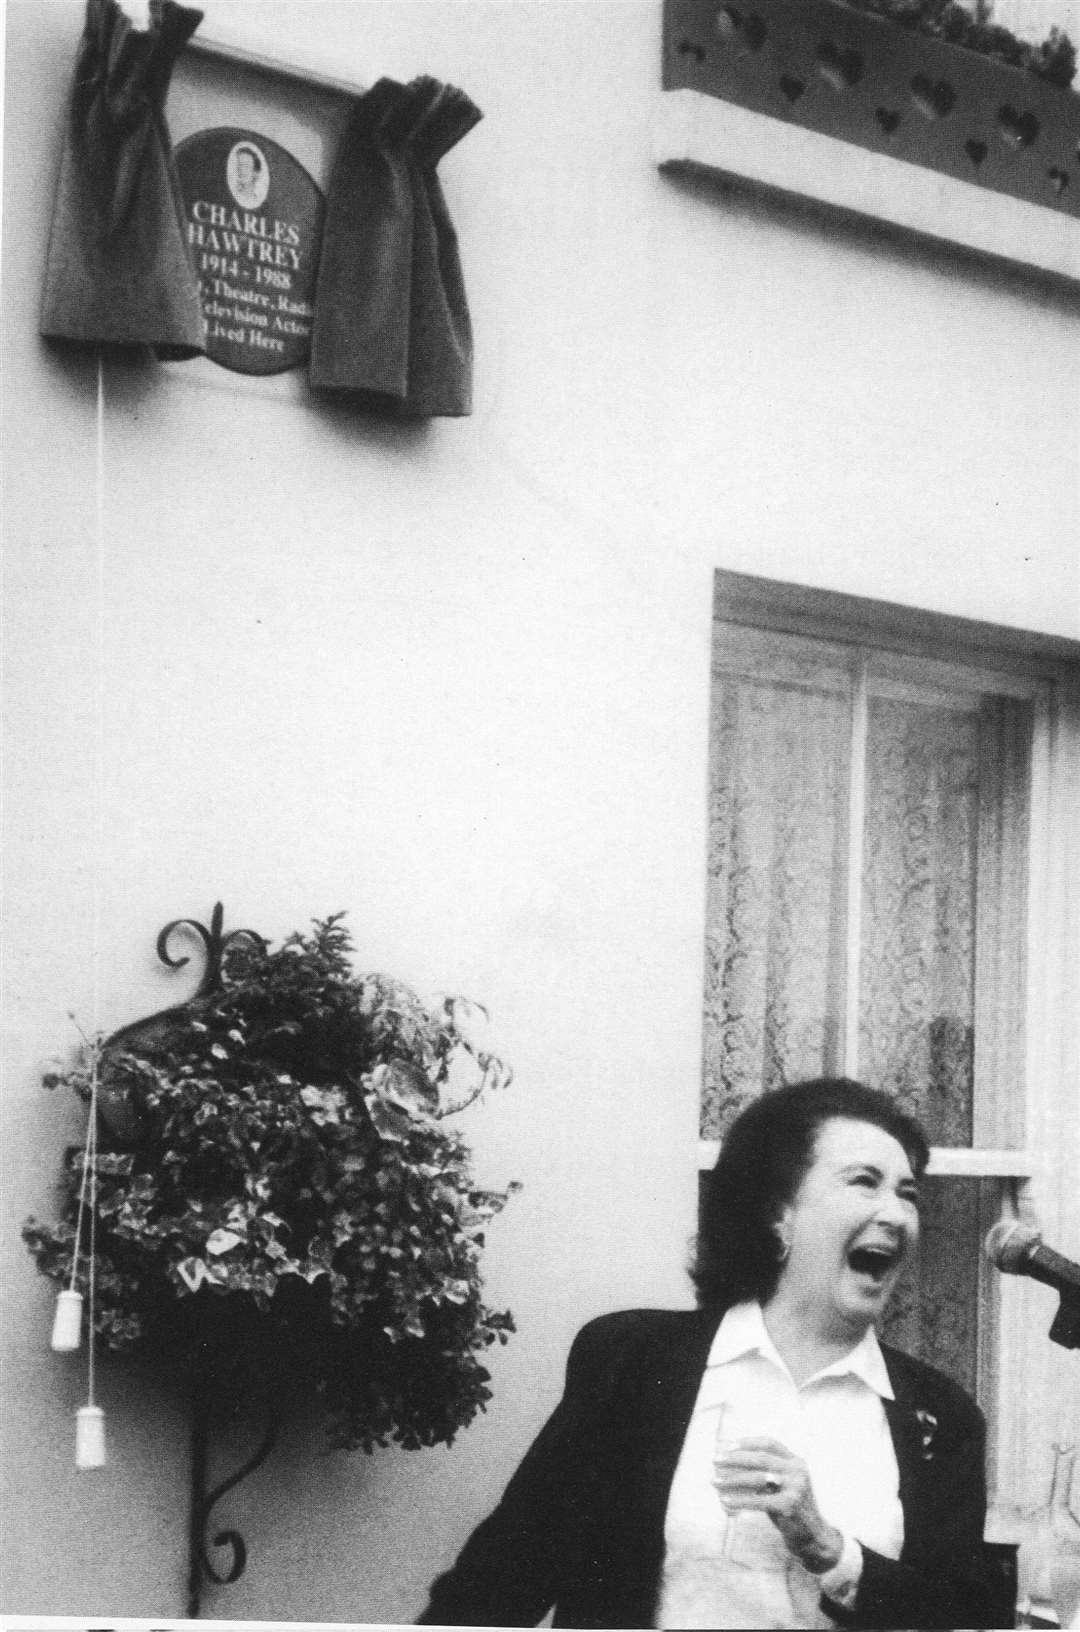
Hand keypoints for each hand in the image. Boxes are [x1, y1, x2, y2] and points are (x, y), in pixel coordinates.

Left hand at [712, 1435, 842, 1574]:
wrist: (813, 1537)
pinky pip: (758, 1500)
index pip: (770, 1443)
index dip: (748, 1442)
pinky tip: (725, 1501)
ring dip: (732, 1479)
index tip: (728, 1445)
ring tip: (715, 1481)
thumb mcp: (781, 1485)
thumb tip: (730, 1463)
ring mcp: (796, 1488)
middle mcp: (798, 1471)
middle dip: (735, 1458)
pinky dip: (739, 1500)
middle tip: (715, 1460)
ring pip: (757, 1478)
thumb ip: (765, 1473)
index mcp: (796, 1462)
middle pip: (761, 1458)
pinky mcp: (790, 1506)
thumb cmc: (790, 1510)